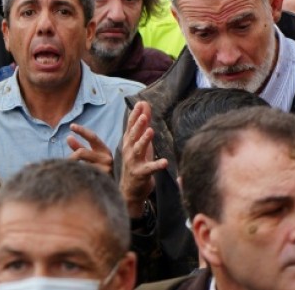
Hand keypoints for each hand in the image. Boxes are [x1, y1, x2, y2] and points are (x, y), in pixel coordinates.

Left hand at [66, 123, 113, 174]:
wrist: (111, 191)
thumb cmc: (99, 172)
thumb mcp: (92, 157)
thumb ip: (80, 148)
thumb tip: (68, 137)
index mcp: (105, 151)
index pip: (93, 137)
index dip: (82, 130)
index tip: (72, 126)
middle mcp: (107, 158)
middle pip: (82, 152)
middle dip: (71, 156)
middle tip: (63, 162)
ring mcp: (104, 169)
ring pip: (80, 164)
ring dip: (72, 167)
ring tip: (69, 172)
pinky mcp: (101, 179)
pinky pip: (82, 174)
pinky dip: (76, 175)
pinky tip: (74, 178)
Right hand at [119, 101, 167, 217]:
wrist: (130, 190)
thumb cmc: (136, 162)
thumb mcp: (140, 142)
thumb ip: (143, 124)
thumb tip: (144, 104)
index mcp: (129, 142)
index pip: (131, 126)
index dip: (135, 115)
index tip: (140, 104)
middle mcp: (129, 151)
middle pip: (133, 136)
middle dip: (138, 125)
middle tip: (144, 116)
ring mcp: (133, 163)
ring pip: (138, 150)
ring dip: (144, 140)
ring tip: (151, 131)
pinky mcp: (141, 174)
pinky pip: (150, 169)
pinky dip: (157, 165)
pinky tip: (165, 162)